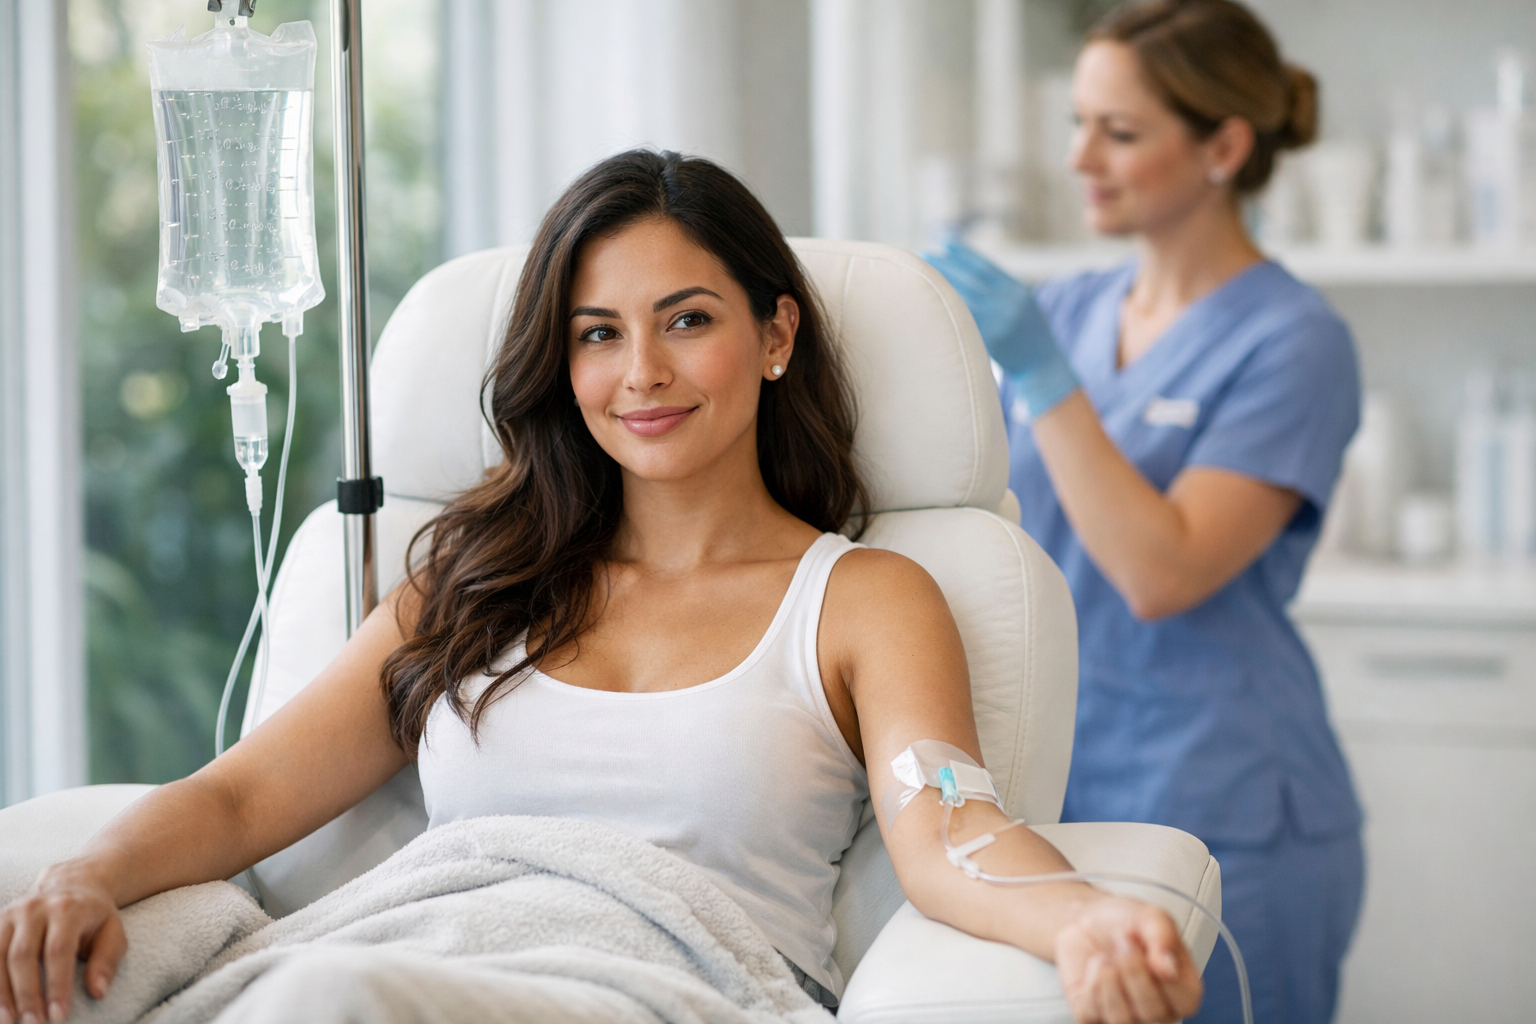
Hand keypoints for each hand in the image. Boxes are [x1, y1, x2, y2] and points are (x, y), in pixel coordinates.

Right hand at [0, 863, 125, 1023]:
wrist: (71, 885)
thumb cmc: (94, 917)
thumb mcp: (112, 933)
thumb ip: (106, 961)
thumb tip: (98, 992)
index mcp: (67, 909)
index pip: (58, 951)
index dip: (56, 985)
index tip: (58, 1016)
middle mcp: (35, 908)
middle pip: (23, 955)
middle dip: (26, 994)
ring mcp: (11, 913)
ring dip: (1, 992)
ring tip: (9, 1021)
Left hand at [922, 239, 1078, 418]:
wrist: (1044, 366)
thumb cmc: (1029, 335)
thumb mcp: (1023, 305)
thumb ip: (1002, 290)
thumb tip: (971, 273)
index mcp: (1017, 290)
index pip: (986, 266)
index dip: (964, 254)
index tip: (945, 244)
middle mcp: (1010, 301)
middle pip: (972, 278)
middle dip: (947, 265)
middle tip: (924, 255)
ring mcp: (1001, 320)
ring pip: (965, 298)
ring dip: (942, 285)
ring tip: (922, 277)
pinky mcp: (991, 339)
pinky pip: (964, 321)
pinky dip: (948, 310)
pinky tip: (932, 303)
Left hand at [1055, 897, 1203, 1023]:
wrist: (1086, 918)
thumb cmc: (1125, 922)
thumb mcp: (1151, 916)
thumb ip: (1164, 936)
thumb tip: (1169, 969)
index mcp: (1182, 989)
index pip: (1185, 1002)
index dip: (1163, 975)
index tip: (1146, 946)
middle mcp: (1158, 1010)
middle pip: (1152, 1013)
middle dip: (1132, 971)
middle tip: (1123, 942)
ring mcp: (1127, 1017)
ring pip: (1121, 1019)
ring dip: (1108, 978)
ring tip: (1106, 955)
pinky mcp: (1094, 1016)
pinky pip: (1091, 1013)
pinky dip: (1090, 984)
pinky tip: (1095, 968)